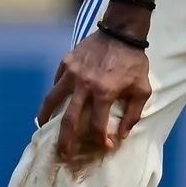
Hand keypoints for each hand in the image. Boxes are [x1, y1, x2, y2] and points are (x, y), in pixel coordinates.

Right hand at [38, 31, 151, 164]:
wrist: (121, 31)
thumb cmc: (134, 61)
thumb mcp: (142, 88)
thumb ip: (133, 113)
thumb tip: (122, 135)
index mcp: (105, 92)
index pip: (98, 125)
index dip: (101, 140)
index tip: (105, 146)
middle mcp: (85, 85)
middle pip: (69, 120)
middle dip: (66, 141)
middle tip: (64, 155)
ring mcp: (72, 73)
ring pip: (52, 100)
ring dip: (46, 118)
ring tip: (43, 129)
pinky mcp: (66, 62)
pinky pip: (56, 83)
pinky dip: (54, 95)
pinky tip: (54, 104)